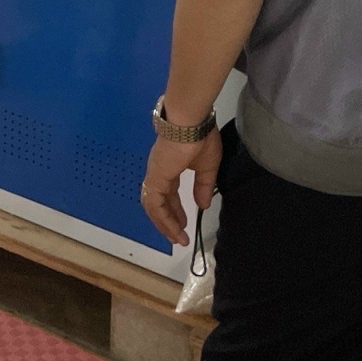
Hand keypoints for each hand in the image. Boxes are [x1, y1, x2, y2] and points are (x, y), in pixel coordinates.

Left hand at [141, 124, 220, 247]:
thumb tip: (203, 204)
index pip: (168, 194)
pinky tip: (174, 228)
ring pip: (153, 205)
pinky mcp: (156, 177)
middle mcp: (159, 172)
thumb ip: (203, 187)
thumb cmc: (199, 138)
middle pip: (158, 202)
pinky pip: (156, 203)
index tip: (184, 223)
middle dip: (168, 221)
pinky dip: (163, 218)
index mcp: (169, 167)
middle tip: (178, 236)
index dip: (175, 210)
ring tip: (176, 237)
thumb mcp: (207, 167)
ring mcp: (155, 175)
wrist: (190, 122)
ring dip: (164, 224)